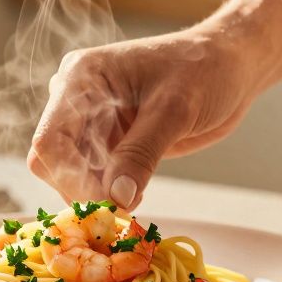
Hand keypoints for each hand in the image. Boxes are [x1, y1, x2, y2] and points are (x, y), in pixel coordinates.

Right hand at [28, 22, 262, 209]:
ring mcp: (91, 123)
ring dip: (95, 198)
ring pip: (70, 175)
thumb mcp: (175, 110)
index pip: (51, 140)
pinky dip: (108, 196)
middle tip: (120, 215)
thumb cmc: (204, 71)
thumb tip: (116, 200)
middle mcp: (76, 100)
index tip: (106, 206)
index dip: (71, 178)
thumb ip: (141, 153)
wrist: (230, 66)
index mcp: (81, 78)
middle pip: (53, 162)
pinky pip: (93, 178)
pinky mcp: (109, 143)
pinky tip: (135, 198)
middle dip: (81, 191)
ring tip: (132, 207)